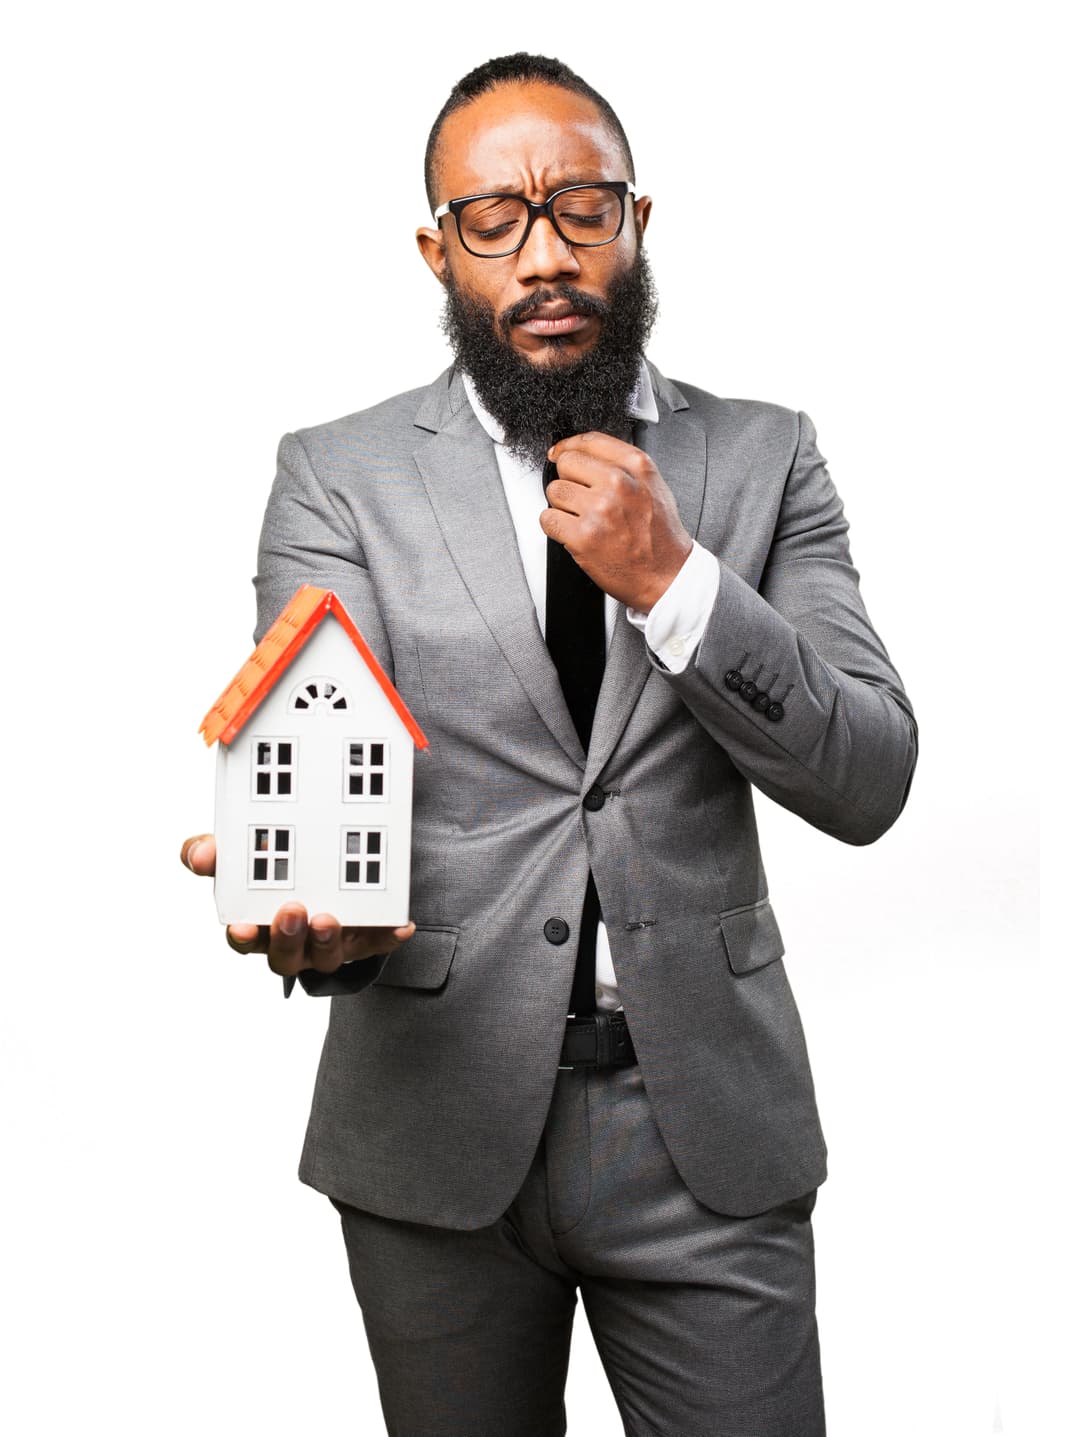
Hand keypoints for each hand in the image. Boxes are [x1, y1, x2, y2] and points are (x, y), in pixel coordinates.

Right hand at [180, 834, 415, 977]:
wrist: (327, 864)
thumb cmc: (277, 866)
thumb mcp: (240, 853)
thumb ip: (216, 852)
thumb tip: (200, 854)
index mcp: (258, 924)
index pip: (244, 939)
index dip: (242, 936)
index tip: (240, 927)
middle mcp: (293, 941)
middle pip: (285, 957)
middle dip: (287, 938)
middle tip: (291, 911)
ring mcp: (329, 943)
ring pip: (327, 956)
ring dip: (327, 941)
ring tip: (328, 919)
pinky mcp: (364, 937)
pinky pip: (378, 942)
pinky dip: (388, 936)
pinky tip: (400, 925)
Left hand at [541, 432, 692, 610]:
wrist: (667, 575)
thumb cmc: (660, 536)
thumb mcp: (654, 487)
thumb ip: (625, 466)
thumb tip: (585, 453)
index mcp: (637, 467)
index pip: (590, 441)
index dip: (569, 446)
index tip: (560, 453)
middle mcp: (618, 484)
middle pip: (567, 463)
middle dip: (568, 479)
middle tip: (581, 498)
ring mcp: (599, 510)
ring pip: (554, 491)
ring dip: (562, 506)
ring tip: (582, 519)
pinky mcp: (583, 537)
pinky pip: (548, 519)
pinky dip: (555, 527)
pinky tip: (573, 533)